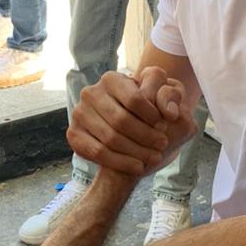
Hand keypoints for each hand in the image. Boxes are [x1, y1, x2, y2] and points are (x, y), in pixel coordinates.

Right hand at [67, 67, 196, 175]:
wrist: (124, 129)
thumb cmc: (145, 109)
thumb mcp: (161, 95)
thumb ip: (171, 94)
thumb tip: (171, 112)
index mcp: (111, 79)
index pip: (134, 98)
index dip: (152, 115)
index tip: (165, 126)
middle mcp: (90, 93)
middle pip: (121, 120)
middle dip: (145, 136)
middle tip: (162, 145)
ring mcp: (79, 114)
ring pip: (110, 138)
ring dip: (136, 152)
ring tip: (154, 158)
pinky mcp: (73, 134)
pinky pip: (97, 153)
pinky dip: (121, 163)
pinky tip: (138, 167)